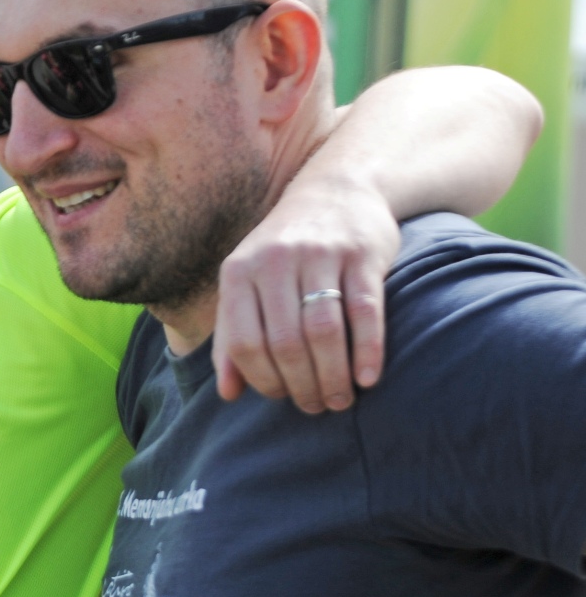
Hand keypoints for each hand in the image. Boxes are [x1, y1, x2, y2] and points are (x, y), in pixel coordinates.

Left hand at [214, 171, 394, 412]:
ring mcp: (321, 255)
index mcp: (239, 272)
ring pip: (324, 331)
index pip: (244, 342)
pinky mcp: (363, 255)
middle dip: (301, 385)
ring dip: (332, 376)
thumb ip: (231, 335)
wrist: (337, 189)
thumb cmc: (284, 253)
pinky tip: (368, 378)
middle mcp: (276, 261)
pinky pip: (365, 311)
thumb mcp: (246, 282)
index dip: (262, 379)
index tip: (281, 398)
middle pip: (286, 342)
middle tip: (315, 407)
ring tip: (339, 400)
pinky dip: (367, 351)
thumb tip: (227, 394)